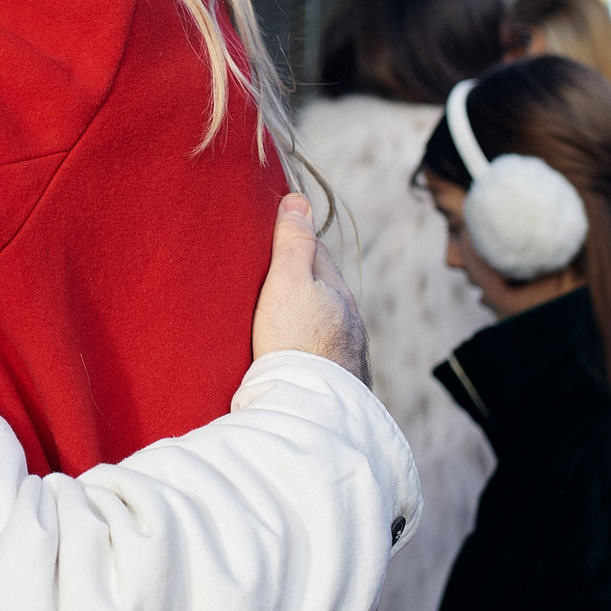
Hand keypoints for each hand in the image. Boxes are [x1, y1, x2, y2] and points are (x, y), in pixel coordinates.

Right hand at [252, 193, 369, 382]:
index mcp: (337, 291)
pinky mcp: (336, 380)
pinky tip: (286, 356)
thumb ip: (293, 243)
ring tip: (272, 322)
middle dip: (296, 281)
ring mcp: (345, 351)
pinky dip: (303, 346)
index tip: (265, 242)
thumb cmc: (296, 342)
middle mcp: (348, 319)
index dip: (291, 243)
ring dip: (300, 317)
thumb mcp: (288, 282)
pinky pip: (318, 352)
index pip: (315, 252)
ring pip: (320, 322)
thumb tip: (299, 199)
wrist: (311, 410)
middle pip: (320, 288)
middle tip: (263, 282)